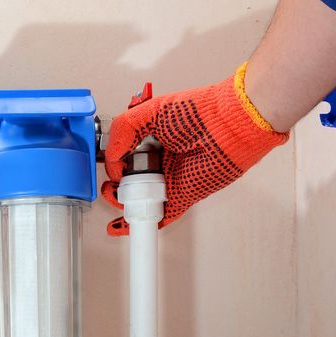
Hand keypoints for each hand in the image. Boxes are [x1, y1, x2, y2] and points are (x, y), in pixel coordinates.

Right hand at [101, 63, 288, 235]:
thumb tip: (112, 157)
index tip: (108, 162)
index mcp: (152, 139)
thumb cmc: (200, 112)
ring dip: (120, 200)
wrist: (228, 126)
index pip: (124, 154)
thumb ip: (123, 129)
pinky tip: (120, 226)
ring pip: (138, 197)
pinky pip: (158, 214)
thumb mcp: (151, 111)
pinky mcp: (180, 197)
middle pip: (128, 178)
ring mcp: (169, 180)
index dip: (112, 160)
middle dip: (114, 182)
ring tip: (113, 194)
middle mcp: (160, 160)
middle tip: (112, 180)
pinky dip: (140, 222)